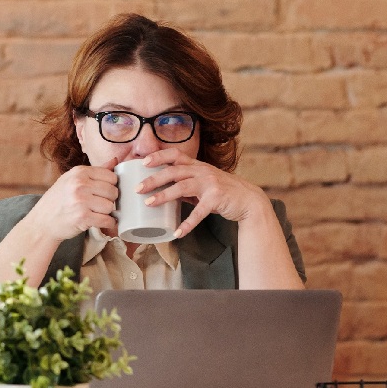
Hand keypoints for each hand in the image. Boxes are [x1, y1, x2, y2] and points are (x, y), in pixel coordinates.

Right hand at [27, 158, 118, 240]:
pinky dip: (107, 223)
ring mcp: (81, 201)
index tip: (104, 192)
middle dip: (109, 200)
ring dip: (107, 212)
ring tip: (96, 212)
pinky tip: (100, 221)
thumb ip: (95, 171)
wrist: (42, 221)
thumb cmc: (58, 200)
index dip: (111, 186)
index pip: (111, 176)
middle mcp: (80, 184)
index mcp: (79, 172)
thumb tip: (115, 161)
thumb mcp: (72, 179)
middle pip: (113, 191)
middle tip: (100, 204)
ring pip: (110, 206)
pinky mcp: (83, 217)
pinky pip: (107, 220)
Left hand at [137, 149, 266, 237]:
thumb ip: (186, 184)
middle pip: (174, 171)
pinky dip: (187, 223)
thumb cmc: (223, 191)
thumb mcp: (203, 183)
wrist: (248, 200)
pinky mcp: (216, 199)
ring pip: (182, 187)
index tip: (143, 162)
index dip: (159, 156)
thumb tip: (164, 189)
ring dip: (164, 195)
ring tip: (148, 203)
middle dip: (154, 178)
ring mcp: (210, 184)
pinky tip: (177, 232)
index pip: (175, 154)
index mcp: (197, 165)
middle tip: (138, 188)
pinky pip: (199, 213)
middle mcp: (203, 171)